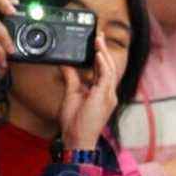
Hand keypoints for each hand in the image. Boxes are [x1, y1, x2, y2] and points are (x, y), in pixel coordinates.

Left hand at [59, 34, 118, 149]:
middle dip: (104, 50)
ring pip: (109, 69)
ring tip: (98, 40)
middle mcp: (108, 93)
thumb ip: (71, 78)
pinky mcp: (105, 97)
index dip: (100, 56)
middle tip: (99, 36)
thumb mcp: (71, 94)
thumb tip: (66, 64)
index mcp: (102, 93)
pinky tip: (98, 54)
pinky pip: (106, 76)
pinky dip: (102, 64)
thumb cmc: (75, 122)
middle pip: (109, 67)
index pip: (102, 70)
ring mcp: (109, 95)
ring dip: (104, 53)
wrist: (77, 139)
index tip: (95, 44)